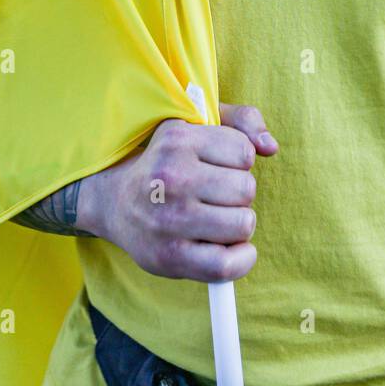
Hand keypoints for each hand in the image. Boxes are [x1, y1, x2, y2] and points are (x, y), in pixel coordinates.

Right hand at [76, 104, 277, 282]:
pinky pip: (228, 264)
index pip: (244, 152)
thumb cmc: (167, 162)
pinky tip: (229, 247)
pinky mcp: (170, 257)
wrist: (114, 202)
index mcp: (177, 139)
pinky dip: (241, 258)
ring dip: (237, 223)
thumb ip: (242, 121)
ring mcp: (170, 220)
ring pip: (243, 223)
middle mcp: (171, 177)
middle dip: (238, 194)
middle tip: (214, 195)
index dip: (239, 162)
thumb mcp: (197, 126)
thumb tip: (270, 147)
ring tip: (215, 218)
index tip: (218, 166)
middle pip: (246, 189)